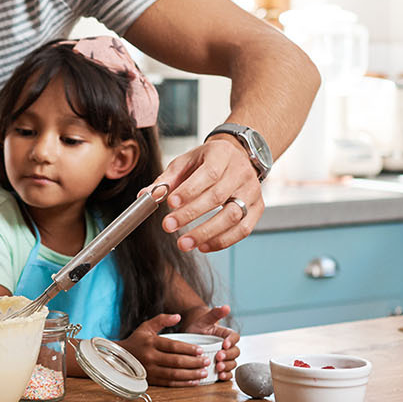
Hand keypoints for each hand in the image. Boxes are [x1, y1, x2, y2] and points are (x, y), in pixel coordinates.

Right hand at [119, 314, 214, 386]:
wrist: (119, 358)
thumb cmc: (136, 340)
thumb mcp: (146, 326)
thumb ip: (162, 319)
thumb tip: (178, 316)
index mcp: (151, 342)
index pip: (173, 346)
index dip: (188, 349)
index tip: (201, 350)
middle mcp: (150, 357)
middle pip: (176, 361)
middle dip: (194, 362)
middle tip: (207, 361)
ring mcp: (150, 370)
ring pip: (174, 374)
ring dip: (191, 375)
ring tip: (204, 373)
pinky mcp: (151, 380)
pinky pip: (169, 383)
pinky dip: (183, 384)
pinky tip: (194, 382)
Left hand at [151, 136, 263, 252]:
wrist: (239, 156)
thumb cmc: (209, 160)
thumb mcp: (186, 162)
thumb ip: (166, 180)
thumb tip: (145, 196)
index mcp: (222, 155)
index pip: (208, 174)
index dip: (190, 190)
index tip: (171, 204)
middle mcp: (241, 172)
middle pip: (218, 197)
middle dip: (191, 214)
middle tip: (169, 226)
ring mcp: (252, 191)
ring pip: (233, 216)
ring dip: (206, 233)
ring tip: (184, 243)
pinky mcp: (258, 208)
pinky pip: (243, 229)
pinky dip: (222, 241)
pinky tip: (203, 246)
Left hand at [176, 304, 239, 380]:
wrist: (189, 337)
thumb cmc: (198, 327)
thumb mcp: (204, 320)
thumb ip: (215, 314)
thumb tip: (226, 306)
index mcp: (227, 335)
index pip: (235, 337)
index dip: (231, 341)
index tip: (224, 344)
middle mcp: (228, 347)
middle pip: (235, 352)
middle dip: (228, 355)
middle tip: (218, 357)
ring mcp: (225, 358)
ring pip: (232, 363)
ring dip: (227, 366)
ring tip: (219, 367)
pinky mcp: (220, 367)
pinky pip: (228, 373)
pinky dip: (226, 375)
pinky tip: (221, 376)